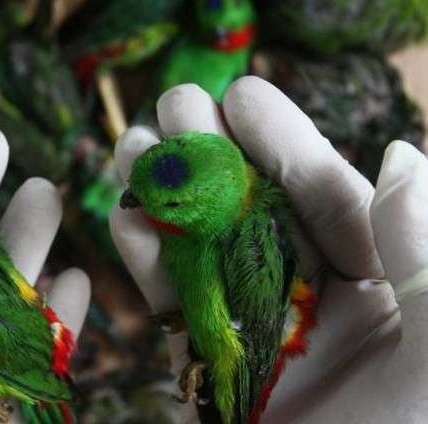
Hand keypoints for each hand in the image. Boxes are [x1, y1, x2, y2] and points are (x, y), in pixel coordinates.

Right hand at [110, 77, 427, 422]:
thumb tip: (402, 157)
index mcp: (391, 294)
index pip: (334, 201)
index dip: (286, 144)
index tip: (242, 93)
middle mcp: (324, 307)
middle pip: (262, 215)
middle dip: (217, 158)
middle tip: (173, 106)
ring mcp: (265, 336)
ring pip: (211, 252)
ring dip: (170, 200)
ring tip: (133, 148)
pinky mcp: (217, 373)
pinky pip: (179, 309)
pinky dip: (149, 263)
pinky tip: (125, 217)